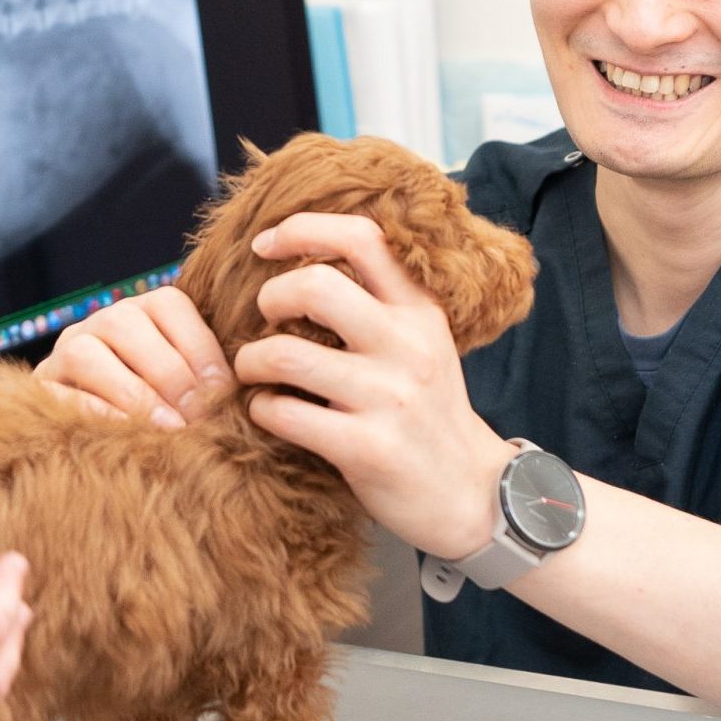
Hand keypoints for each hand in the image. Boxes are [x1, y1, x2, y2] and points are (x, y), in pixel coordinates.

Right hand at [34, 287, 234, 426]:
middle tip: (198, 416)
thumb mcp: (194, 381)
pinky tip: (129, 434)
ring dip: (133, 392)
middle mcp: (104, 320)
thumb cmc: (172, 405)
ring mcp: (67, 350)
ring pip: (88, 353)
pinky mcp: (42, 388)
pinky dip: (97, 413)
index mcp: (146, 308)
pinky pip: (61, 394)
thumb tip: (248, 390)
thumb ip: (213, 375)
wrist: (105, 429)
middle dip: (170, 375)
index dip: (200, 348)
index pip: (171, 306)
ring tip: (168, 428)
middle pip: (128, 326)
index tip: (222, 392)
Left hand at [233, 214, 513, 558]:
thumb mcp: (424, 343)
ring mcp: (387, 397)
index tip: (265, 244)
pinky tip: (270, 413)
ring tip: (255, 372)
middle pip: (314, 286)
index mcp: (419, 311)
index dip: (303, 228)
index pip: (361, 238)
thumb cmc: (430, 411)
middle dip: (269, 297)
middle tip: (264, 319)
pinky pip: (283, 413)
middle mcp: (407, 345)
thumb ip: (381, 303)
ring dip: (251, 361)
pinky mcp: (365, 448)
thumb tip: (305, 260)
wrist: (469, 492)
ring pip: (284, 353)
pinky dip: (262, 409)